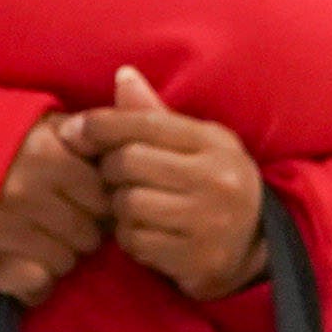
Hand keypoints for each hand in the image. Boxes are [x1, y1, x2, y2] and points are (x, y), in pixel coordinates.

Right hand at [0, 116, 109, 305]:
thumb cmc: (2, 147)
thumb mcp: (46, 126)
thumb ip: (92, 131)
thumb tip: (132, 127)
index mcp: (48, 156)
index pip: (106, 198)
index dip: (102, 203)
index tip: (88, 201)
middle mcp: (26, 193)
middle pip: (91, 235)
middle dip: (85, 232)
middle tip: (66, 223)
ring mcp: (4, 231)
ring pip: (67, 263)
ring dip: (62, 256)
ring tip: (43, 238)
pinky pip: (38, 285)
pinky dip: (37, 280)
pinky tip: (27, 262)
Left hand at [77, 68, 268, 299]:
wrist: (257, 243)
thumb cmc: (214, 183)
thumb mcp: (197, 144)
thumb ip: (155, 115)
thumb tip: (122, 75)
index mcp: (216, 143)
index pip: (147, 123)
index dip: (103, 124)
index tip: (74, 130)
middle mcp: (217, 178)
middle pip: (128, 162)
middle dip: (111, 170)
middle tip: (118, 177)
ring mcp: (208, 219)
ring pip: (127, 203)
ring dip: (119, 207)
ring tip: (136, 206)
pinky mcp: (196, 256)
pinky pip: (134, 241)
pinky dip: (130, 237)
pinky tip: (146, 232)